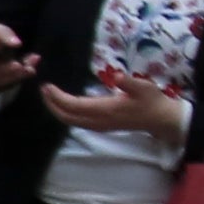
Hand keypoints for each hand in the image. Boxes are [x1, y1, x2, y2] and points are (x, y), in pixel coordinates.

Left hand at [37, 76, 185, 138]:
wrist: (160, 119)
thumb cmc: (152, 101)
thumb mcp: (144, 87)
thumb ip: (129, 82)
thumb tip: (118, 76)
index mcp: (106, 110)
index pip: (75, 106)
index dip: (58, 97)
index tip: (47, 86)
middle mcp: (99, 121)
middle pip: (67, 117)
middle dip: (51, 104)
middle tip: (42, 89)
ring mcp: (99, 126)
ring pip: (70, 121)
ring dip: (57, 110)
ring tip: (48, 96)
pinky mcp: (101, 126)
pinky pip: (77, 122)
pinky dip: (65, 114)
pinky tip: (62, 105)